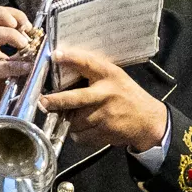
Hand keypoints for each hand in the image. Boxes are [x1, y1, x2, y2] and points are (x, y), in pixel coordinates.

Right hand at [0, 5, 38, 152]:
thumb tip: (39, 44)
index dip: (7, 12)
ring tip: (25, 45)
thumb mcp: (5, 67)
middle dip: (3, 14)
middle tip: (22, 26)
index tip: (26, 24)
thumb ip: (17, 55)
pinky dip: (14, 65)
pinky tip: (27, 68)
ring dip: (9, 35)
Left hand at [40, 46, 169, 155]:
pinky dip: (78, 134)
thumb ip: (94, 74)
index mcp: (110, 76)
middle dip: (55, 101)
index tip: (54, 55)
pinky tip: (84, 129)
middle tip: (43, 102)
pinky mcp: (105, 133)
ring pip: (75, 121)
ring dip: (70, 121)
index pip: (88, 63)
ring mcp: (105, 115)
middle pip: (74, 99)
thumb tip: (63, 70)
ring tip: (74, 117)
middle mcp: (106, 94)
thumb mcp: (116, 78)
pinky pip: (81, 136)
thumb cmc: (128, 96)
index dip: (70, 58)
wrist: (148, 121)